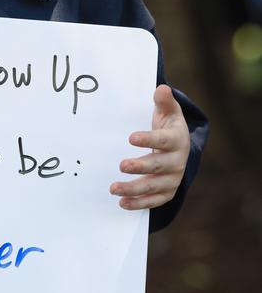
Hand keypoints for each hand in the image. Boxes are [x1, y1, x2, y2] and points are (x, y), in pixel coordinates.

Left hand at [110, 84, 190, 210]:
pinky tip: (122, 203)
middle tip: (122, 165)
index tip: (131, 138)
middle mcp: (178, 161)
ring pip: (154, 186)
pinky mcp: (167, 192)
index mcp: (177, 139)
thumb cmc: (168, 126)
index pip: (163, 140)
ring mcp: (173, 178)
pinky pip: (154, 200)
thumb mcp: (168, 111)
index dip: (149, 139)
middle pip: (159, 165)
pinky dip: (139, 203)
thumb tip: (162, 88)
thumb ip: (164, 101)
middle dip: (140, 166)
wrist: (179, 147)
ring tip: (114, 188)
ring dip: (134, 189)